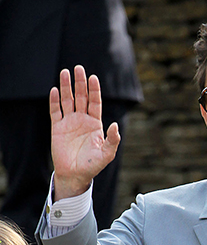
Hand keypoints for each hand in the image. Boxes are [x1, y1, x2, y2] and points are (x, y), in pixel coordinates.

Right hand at [50, 66, 120, 197]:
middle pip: (81, 97)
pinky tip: (54, 90)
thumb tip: (115, 125)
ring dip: (66, 87)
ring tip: (65, 72)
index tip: (93, 78)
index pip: (95, 103)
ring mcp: (69, 123)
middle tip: (78, 68)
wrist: (75, 175)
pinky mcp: (57, 128)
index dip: (94, 90)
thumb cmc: (92, 166)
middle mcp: (82, 120)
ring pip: (67, 100)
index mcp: (95, 124)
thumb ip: (112, 140)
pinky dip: (54, 101)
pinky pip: (55, 111)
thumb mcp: (106, 155)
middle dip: (80, 83)